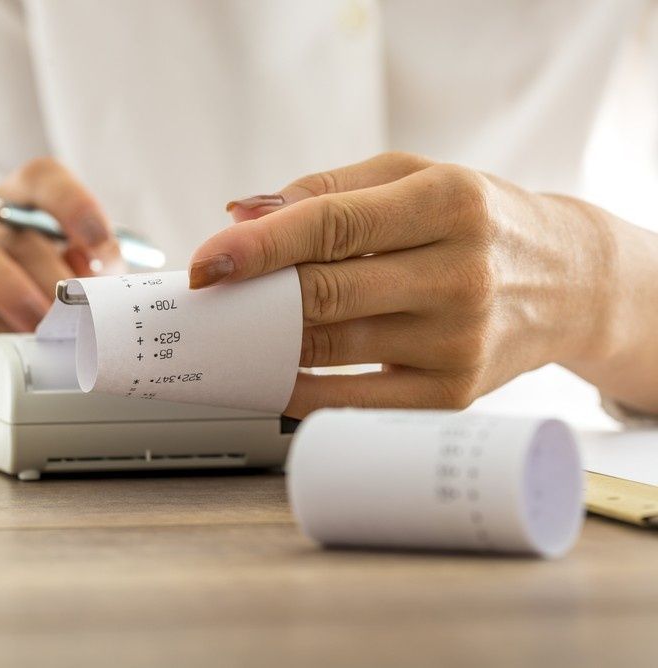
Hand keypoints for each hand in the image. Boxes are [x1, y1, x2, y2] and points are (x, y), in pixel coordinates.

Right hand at [0, 157, 122, 437]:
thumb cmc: (16, 324)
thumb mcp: (61, 304)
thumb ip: (86, 282)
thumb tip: (112, 279)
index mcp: (15, 210)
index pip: (42, 178)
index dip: (74, 203)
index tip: (100, 247)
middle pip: (11, 223)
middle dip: (50, 271)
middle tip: (75, 315)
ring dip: (6, 281)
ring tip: (35, 323)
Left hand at [189, 152, 622, 417]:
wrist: (565, 281)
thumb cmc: (474, 222)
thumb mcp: (413, 179)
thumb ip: (325, 191)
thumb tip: (241, 216)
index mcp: (449, 203)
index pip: (333, 225)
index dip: (259, 247)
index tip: (206, 263)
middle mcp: (461, 273)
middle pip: (325, 293)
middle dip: (253, 300)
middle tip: (212, 303)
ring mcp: (461, 342)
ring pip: (330, 349)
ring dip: (267, 344)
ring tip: (236, 332)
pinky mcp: (454, 396)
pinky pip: (353, 403)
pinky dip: (301, 391)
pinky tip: (275, 374)